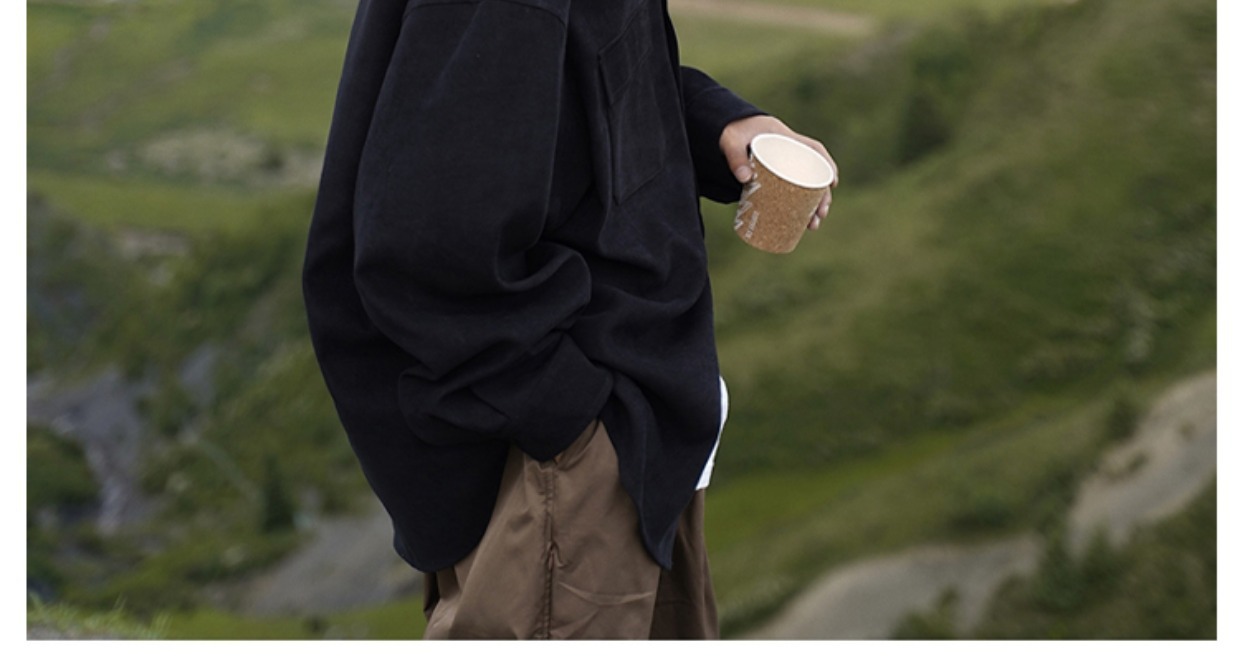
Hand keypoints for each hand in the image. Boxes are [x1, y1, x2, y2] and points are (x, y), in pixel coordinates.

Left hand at [720, 114, 837, 230]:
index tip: (832, 182)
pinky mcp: (771, 178)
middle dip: (821, 196)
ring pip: (803, 186)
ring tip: (812, 225)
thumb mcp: (732, 141)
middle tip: (820, 215)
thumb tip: (744, 179)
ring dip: (811, 206)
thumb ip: (736, 157)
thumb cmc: (732, 132)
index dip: (826, 165)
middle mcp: (788, 153)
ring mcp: (780, 166)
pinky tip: (798, 223)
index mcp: (784, 138)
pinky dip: (794, 208)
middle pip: (813, 174)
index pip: (814, 149)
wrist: (723, 131)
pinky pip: (788, 193)